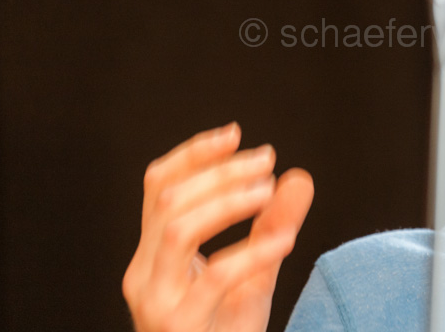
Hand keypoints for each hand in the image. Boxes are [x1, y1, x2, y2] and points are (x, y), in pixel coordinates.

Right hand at [123, 122, 313, 331]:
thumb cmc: (226, 331)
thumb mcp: (254, 273)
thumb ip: (272, 226)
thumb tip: (300, 178)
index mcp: (153, 254)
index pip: (156, 185)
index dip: (193, 153)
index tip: (235, 133)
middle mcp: (144, 274)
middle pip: (169, 199)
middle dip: (220, 171)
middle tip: (267, 160)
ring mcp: (156, 302)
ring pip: (179, 228)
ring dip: (228, 200)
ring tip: (269, 189)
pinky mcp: (179, 326)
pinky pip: (216, 277)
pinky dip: (253, 250)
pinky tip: (286, 239)